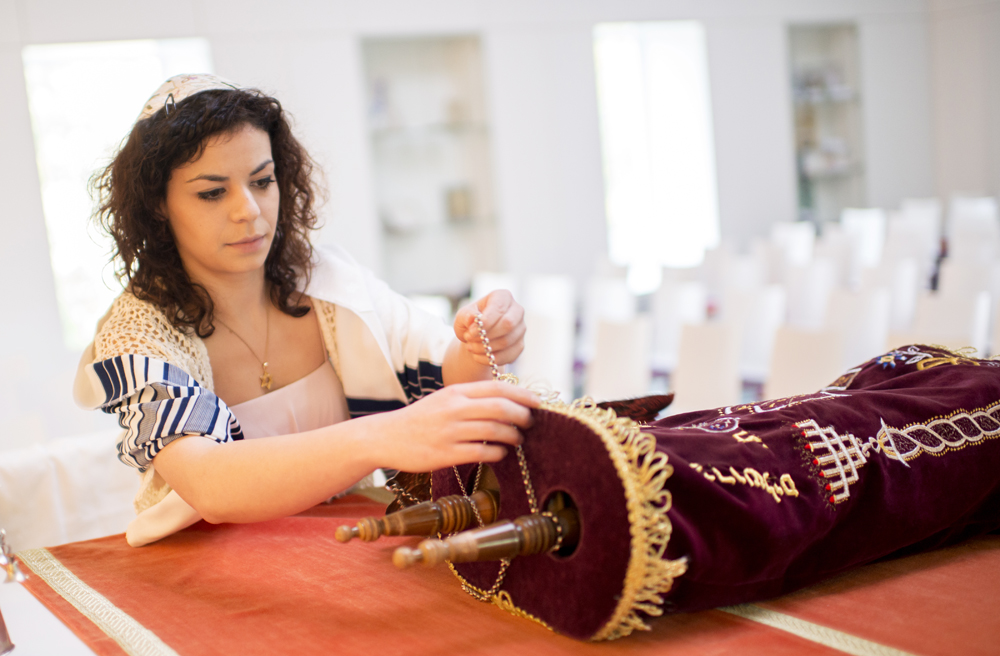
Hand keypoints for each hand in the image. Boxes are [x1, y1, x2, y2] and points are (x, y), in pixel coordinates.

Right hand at [367, 381, 538, 471]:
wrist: (387, 437)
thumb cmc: (421, 419)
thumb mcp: (444, 399)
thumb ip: (471, 398)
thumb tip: (507, 400)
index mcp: (456, 392)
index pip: (497, 388)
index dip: (522, 395)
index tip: (537, 402)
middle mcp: (454, 408)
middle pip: (501, 408)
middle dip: (522, 415)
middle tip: (530, 422)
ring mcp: (450, 431)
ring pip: (494, 431)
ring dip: (513, 436)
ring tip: (517, 439)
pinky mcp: (446, 454)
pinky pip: (481, 452)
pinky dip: (497, 453)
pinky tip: (500, 453)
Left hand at [454, 290, 526, 366]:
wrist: (477, 336)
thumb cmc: (471, 321)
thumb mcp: (463, 316)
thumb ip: (466, 316)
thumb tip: (472, 318)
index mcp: (503, 297)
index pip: (498, 308)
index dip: (485, 322)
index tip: (470, 332)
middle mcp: (516, 310)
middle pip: (508, 324)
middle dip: (486, 336)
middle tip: (469, 340)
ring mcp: (521, 328)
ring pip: (507, 341)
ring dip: (485, 348)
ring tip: (470, 347)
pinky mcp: (520, 345)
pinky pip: (509, 355)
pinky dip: (491, 359)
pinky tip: (477, 356)